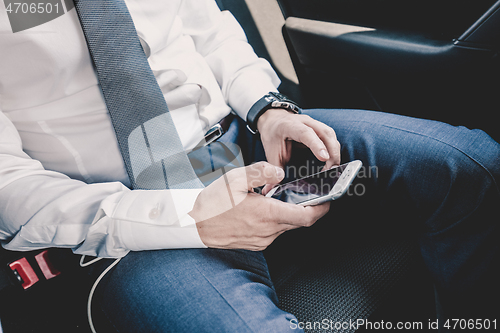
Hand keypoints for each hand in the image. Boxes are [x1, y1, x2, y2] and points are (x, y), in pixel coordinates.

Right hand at [189, 162, 329, 250]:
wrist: (195, 226)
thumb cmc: (213, 203)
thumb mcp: (234, 179)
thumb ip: (260, 172)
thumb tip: (280, 172)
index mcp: (267, 214)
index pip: (306, 216)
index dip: (322, 209)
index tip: (329, 199)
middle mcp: (268, 231)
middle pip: (299, 221)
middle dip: (308, 208)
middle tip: (310, 194)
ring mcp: (263, 240)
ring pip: (287, 226)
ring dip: (290, 213)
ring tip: (282, 197)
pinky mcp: (257, 244)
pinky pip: (276, 231)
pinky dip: (278, 220)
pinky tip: (267, 208)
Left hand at [257, 108, 340, 170]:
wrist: (274, 121)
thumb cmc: (273, 135)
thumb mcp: (271, 152)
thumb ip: (275, 169)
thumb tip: (272, 188)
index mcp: (290, 126)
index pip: (306, 134)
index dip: (316, 145)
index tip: (324, 158)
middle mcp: (305, 122)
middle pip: (325, 133)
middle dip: (332, 152)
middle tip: (331, 170)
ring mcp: (314, 123)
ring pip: (330, 135)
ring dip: (335, 151)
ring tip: (333, 168)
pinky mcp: (319, 128)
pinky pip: (331, 137)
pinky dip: (333, 149)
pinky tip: (332, 161)